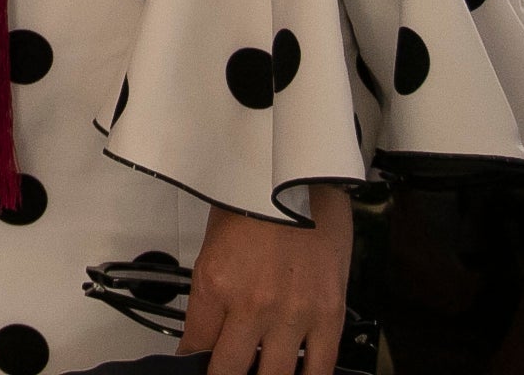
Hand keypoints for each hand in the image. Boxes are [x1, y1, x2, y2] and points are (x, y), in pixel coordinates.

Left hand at [182, 187, 352, 374]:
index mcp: (215, 284)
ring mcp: (293, 313)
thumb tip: (209, 328)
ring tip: (262, 370)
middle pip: (230, 371)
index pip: (195, 347)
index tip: (197, 367)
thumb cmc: (254, 196)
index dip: (193, 363)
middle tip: (227, 370)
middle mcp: (251, 305)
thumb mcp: (214, 243)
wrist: (299, 170)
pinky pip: (320, 366)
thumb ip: (212, 292)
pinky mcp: (329, 313)